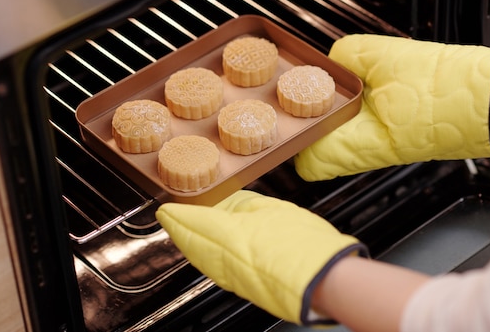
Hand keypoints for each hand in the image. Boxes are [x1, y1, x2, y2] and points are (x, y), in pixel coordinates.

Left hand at [156, 190, 366, 325]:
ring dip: (191, 240)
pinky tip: (209, 243)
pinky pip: (213, 266)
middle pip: (190, 241)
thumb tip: (231, 204)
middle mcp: (222, 259)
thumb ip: (246, 206)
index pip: (191, 222)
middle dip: (180, 227)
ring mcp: (230, 275)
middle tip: (172, 213)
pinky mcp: (240, 284)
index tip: (167, 207)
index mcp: (227, 235)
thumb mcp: (272, 210)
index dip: (177, 214)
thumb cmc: (302, 244)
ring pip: (200, 256)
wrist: (322, 279)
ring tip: (188, 224)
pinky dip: (206, 252)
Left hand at [295, 34, 489, 180]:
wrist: (489, 96)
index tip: (290, 112)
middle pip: (318, 151)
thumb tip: (331, 62)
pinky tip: (363, 86)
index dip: (295, 136)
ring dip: (334, 113)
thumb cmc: (445, 87)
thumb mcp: (383, 57)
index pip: (307, 162)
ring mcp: (381, 147)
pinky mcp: (393, 137)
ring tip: (336, 86)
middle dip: (311, 121)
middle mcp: (367, 153)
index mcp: (357, 143)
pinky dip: (354, 110)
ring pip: (339, 138)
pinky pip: (359, 129)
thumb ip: (346, 58)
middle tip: (310, 92)